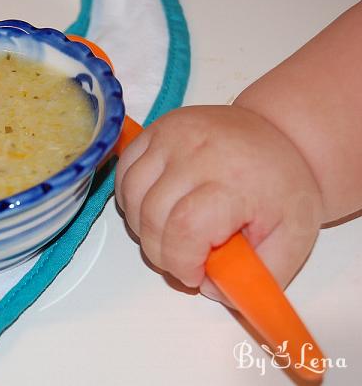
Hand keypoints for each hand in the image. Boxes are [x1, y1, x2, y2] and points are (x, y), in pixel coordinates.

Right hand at [115, 105, 322, 303]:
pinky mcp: (155, 129)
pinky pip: (124, 174)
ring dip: (143, 228)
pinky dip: (132, 200)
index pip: (184, 229)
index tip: (196, 273)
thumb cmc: (283, 187)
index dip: (181, 261)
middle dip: (162, 253)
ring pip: (132, 197)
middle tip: (186, 257)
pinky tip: (156, 208)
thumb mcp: (291, 240)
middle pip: (152, 217)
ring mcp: (171, 136)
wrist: (281, 133)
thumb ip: (257, 276)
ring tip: (172, 232)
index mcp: (234, 179)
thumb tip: (208, 287)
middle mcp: (197, 151)